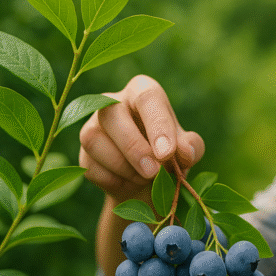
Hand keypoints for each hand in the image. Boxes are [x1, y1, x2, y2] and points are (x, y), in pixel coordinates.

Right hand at [79, 75, 204, 200]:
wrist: (148, 182)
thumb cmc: (169, 155)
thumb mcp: (187, 150)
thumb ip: (192, 147)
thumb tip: (185, 151)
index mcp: (143, 92)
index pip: (147, 97)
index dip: (157, 125)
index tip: (167, 153)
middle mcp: (113, 102)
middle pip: (111, 114)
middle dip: (134, 148)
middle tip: (154, 172)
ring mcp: (92, 126)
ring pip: (94, 140)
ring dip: (124, 167)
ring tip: (146, 178)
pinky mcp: (83, 153)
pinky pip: (91, 166)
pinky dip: (114, 180)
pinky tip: (129, 183)